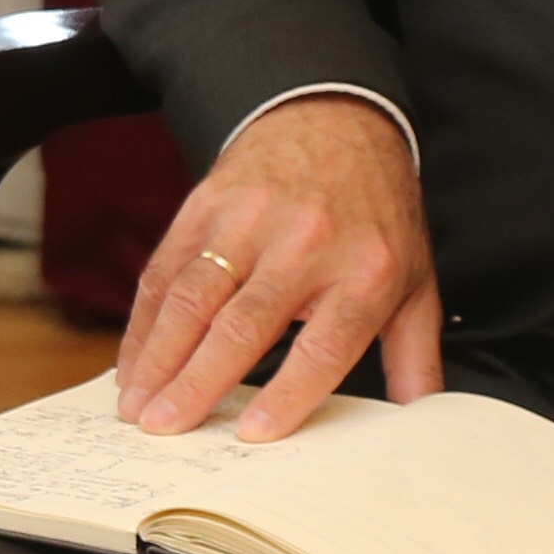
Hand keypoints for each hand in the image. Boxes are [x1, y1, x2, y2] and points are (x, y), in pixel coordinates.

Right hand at [115, 92, 442, 442]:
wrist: (335, 118)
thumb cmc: (376, 214)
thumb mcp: (416, 281)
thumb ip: (416, 356)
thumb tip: (421, 425)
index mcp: (365, 272)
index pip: (324, 344)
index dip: (288, 392)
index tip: (251, 434)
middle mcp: (305, 245)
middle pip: (244, 323)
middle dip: (197, 380)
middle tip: (163, 429)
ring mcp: (249, 221)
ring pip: (192, 296)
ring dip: (158, 354)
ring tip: (135, 404)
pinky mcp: (206, 204)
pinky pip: (166, 267)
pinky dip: (143, 319)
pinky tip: (132, 359)